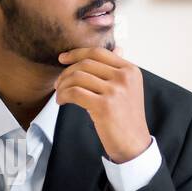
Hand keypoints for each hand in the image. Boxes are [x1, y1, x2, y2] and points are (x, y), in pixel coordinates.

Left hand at [56, 45, 151, 162]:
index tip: (62, 58)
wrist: (133, 144)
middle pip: (85, 64)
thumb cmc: (126, 117)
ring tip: (60, 94)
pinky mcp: (104, 106)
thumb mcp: (129, 88)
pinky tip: (62, 102)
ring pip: (77, 77)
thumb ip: (119, 68)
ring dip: (63, 86)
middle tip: (58, 83)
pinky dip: (63, 96)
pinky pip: (74, 92)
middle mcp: (124, 77)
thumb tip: (117, 47)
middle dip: (67, 72)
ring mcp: (115, 91)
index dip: (77, 53)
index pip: (99, 53)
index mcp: (130, 70)